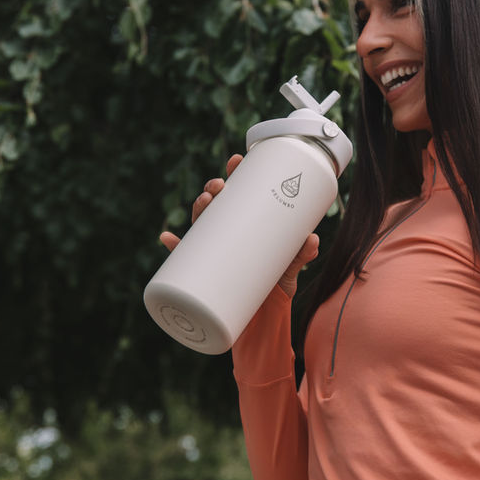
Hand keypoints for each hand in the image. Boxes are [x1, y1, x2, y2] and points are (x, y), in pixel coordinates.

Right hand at [159, 154, 319, 298]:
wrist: (264, 320)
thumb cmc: (275, 286)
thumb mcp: (291, 268)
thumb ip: (301, 254)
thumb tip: (312, 239)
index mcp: (246, 226)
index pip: (238, 193)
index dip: (235, 174)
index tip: (238, 159)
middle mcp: (226, 235)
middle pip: (216, 203)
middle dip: (214, 188)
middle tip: (221, 185)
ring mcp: (214, 251)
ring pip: (199, 224)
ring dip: (198, 208)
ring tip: (205, 202)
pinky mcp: (205, 272)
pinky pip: (182, 258)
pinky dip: (174, 247)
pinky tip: (167, 238)